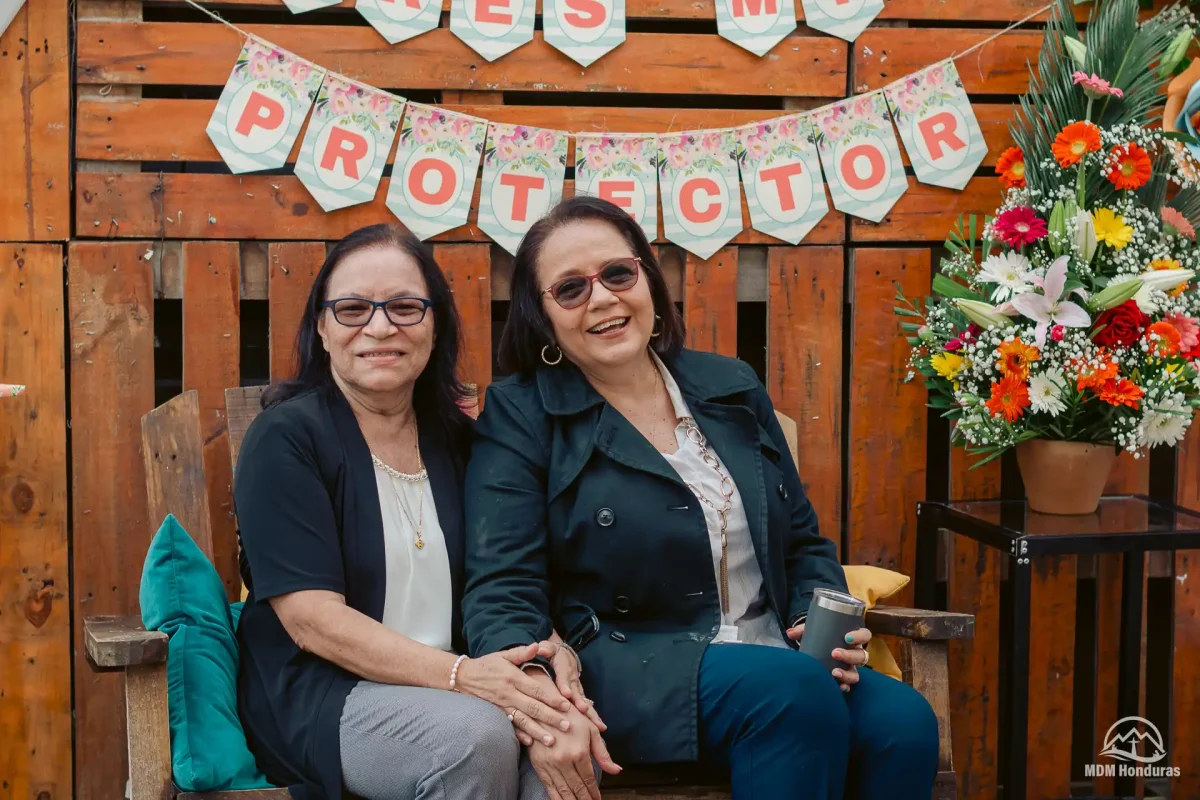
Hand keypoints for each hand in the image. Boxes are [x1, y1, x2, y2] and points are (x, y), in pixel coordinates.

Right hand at [454, 644, 573, 744]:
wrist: (464, 677)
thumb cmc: (487, 664)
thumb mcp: (504, 655)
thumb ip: (521, 653)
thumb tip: (537, 646)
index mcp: (514, 678)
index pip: (536, 690)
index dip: (552, 698)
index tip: (566, 705)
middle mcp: (509, 693)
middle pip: (533, 708)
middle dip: (551, 718)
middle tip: (567, 726)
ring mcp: (502, 706)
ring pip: (523, 720)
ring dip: (537, 731)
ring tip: (552, 741)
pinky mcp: (497, 714)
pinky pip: (509, 726)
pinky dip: (519, 735)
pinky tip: (530, 742)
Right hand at [525, 703, 620, 799]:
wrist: (543, 705)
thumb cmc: (571, 715)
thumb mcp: (591, 730)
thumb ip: (603, 753)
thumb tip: (616, 770)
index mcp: (580, 752)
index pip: (589, 779)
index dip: (594, 792)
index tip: (598, 799)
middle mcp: (564, 760)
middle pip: (576, 788)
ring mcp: (549, 764)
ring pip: (562, 790)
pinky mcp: (538, 764)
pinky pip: (548, 786)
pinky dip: (555, 797)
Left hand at [541, 641, 606, 732]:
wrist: (565, 655)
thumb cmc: (552, 654)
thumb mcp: (548, 648)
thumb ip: (545, 649)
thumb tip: (540, 648)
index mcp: (564, 667)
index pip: (564, 676)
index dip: (565, 684)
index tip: (566, 693)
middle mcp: (573, 680)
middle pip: (577, 691)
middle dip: (580, 701)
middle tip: (582, 710)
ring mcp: (578, 690)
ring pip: (585, 702)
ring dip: (590, 713)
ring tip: (597, 725)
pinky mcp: (580, 698)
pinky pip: (587, 708)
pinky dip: (592, 719)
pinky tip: (599, 730)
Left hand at [785, 624, 871, 692]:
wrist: (818, 651)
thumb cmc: (822, 637)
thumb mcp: (814, 630)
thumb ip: (802, 630)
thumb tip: (790, 633)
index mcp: (853, 638)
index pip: (865, 635)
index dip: (859, 636)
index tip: (846, 637)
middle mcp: (855, 653)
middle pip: (861, 656)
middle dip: (849, 655)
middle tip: (834, 653)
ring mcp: (851, 668)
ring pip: (856, 673)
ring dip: (847, 674)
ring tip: (834, 672)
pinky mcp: (845, 679)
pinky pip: (849, 685)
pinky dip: (844, 687)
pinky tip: (838, 687)